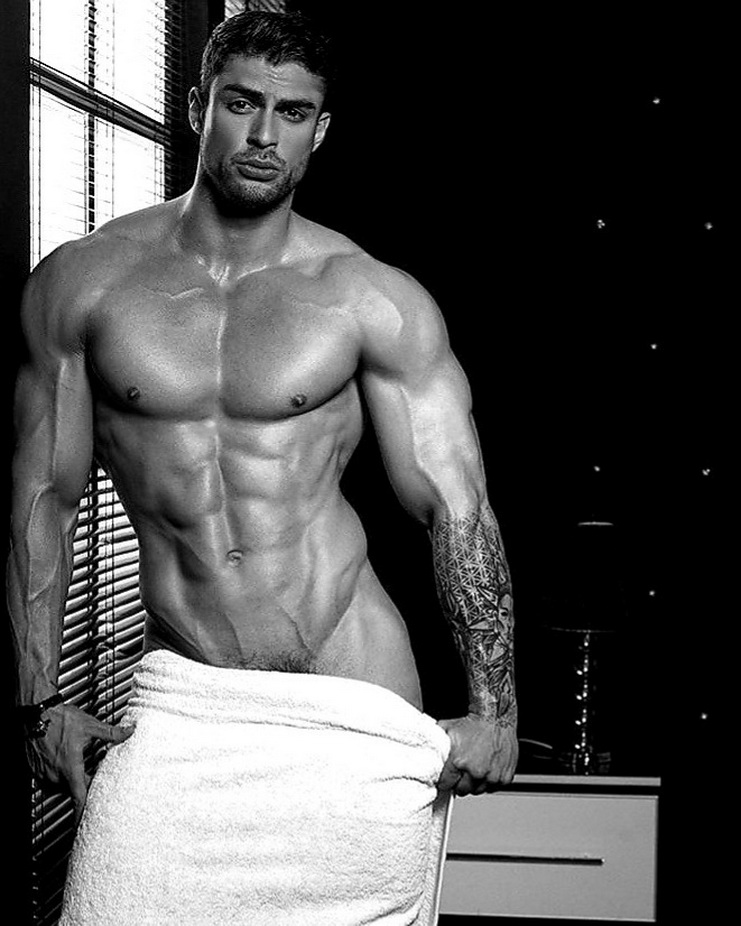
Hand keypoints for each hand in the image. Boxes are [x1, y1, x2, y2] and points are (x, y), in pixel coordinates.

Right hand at [25, 704, 133, 823]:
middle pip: (73, 789)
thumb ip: (112, 733)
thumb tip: (130, 732)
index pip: (79, 798)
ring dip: (71, 777)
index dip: (82, 814)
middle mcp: (55, 775)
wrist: (36, 713)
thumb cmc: (59, 719)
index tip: (84, 826)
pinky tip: (63, 756)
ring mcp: (44, 773)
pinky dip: (58, 772)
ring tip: (76, 759)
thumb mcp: (91, 726)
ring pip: (61, 784)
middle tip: (91, 770)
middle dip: (83, 783)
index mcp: (70, 768)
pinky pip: (49, 778)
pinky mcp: (36, 769)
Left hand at [437, 713, 517, 795]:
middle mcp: (476, 771)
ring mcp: (491, 776)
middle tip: (462, 770)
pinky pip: (492, 787)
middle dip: (460, 782)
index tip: (446, 777)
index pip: (445, 784)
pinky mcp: (504, 777)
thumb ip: (436, 745)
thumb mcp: (447, 729)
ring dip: (475, 783)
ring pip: (477, 790)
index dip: (445, 780)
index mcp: (459, 761)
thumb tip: (422, 751)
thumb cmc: (474, 723)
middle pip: (461, 790)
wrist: (496, 717)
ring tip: (475, 767)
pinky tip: (486, 768)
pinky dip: (489, 781)